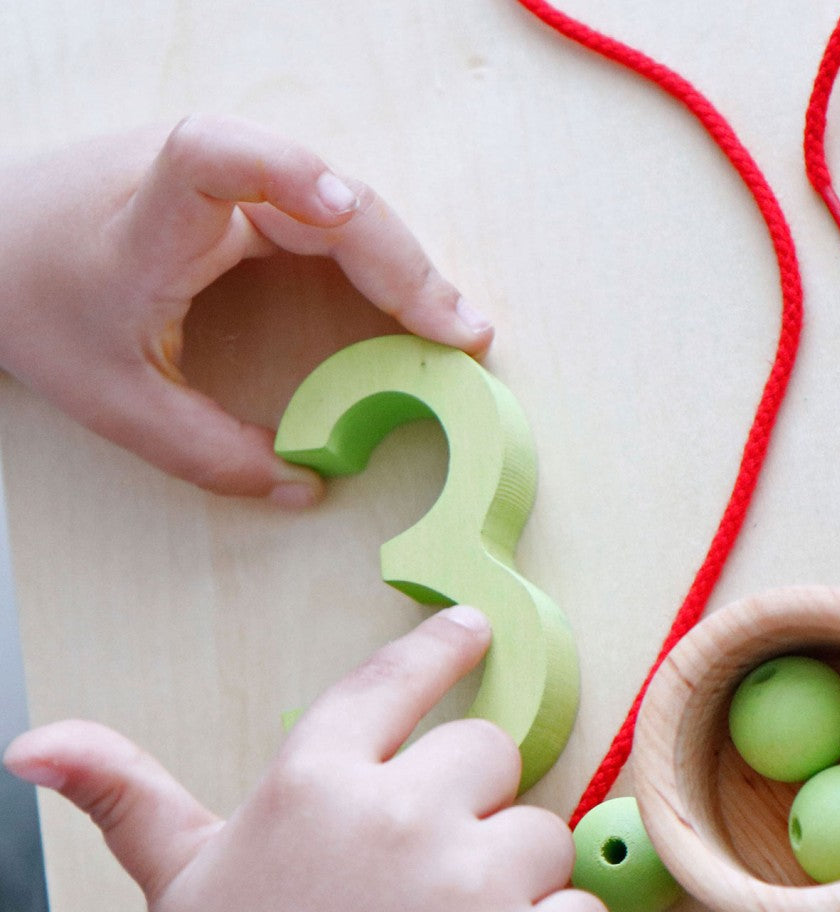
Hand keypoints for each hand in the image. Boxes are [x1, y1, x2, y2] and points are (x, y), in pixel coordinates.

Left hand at [0, 115, 494, 504]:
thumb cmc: (34, 302)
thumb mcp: (114, 402)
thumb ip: (207, 454)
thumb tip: (302, 490)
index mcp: (152, 221)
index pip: (215, 158)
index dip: (289, 173)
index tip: (346, 214)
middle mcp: (193, 179)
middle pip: (322, 191)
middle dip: (400, 260)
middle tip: (460, 332)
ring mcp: (223, 175)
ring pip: (339, 199)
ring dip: (402, 258)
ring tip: (452, 324)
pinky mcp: (242, 189)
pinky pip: (326, 213)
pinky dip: (376, 255)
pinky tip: (412, 298)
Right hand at [4, 606, 609, 911]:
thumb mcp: (181, 883)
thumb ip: (125, 796)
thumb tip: (30, 740)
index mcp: (313, 784)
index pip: (391, 683)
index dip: (438, 648)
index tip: (474, 628)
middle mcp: (396, 816)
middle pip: (491, 756)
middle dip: (471, 807)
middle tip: (424, 882)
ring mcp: (470, 885)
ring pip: (545, 836)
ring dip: (514, 883)